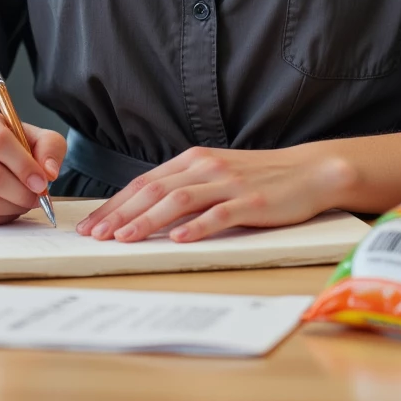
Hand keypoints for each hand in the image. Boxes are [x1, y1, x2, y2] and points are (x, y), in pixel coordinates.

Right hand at [0, 106, 66, 225]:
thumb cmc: (4, 143)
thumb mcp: (30, 134)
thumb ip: (49, 146)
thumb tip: (50, 172)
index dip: (24, 165)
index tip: (42, 181)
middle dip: (22, 192)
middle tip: (38, 196)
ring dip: (14, 206)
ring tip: (25, 199)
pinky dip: (2, 217)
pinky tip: (8, 205)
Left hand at [76, 144, 351, 243]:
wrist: (308, 171)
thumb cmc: (259, 178)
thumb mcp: (216, 175)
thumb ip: (185, 187)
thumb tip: (146, 211)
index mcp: (193, 160)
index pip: (144, 182)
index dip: (115, 203)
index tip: (91, 224)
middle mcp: (205, 167)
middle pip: (154, 190)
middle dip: (120, 214)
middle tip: (95, 235)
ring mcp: (228, 183)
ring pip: (179, 200)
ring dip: (147, 220)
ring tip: (124, 239)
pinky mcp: (250, 200)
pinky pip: (219, 214)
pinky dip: (196, 227)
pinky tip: (178, 239)